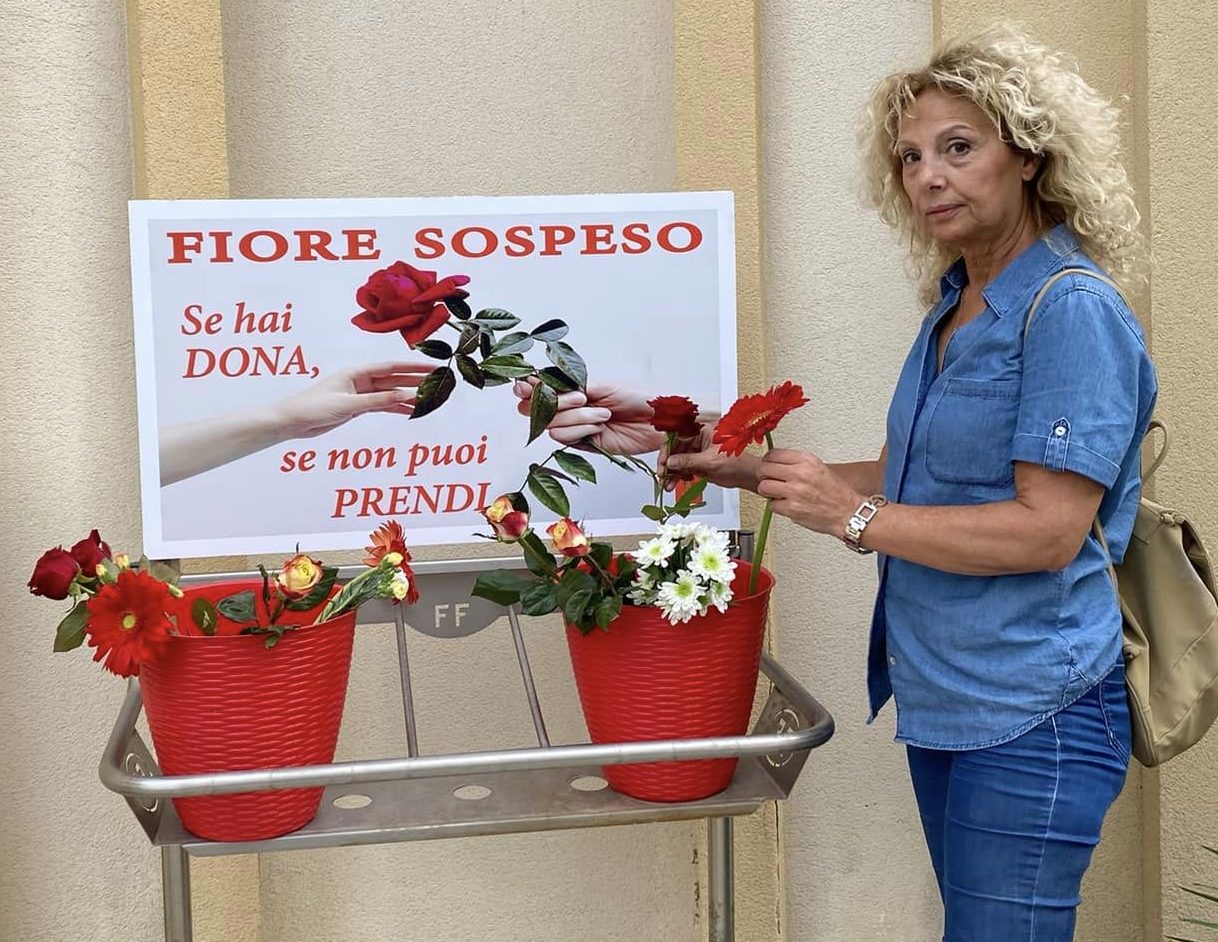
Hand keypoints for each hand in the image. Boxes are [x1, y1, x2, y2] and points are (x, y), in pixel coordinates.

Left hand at [275, 361, 432, 437]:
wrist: (291, 422)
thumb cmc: (313, 407)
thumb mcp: (348, 404)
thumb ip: (378, 401)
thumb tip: (405, 396)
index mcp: (356, 373)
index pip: (391, 367)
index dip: (413, 367)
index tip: (432, 367)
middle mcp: (359, 381)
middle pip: (393, 379)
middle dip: (415, 381)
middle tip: (439, 383)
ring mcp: (359, 394)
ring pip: (389, 394)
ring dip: (408, 397)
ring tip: (429, 400)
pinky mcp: (356, 407)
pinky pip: (381, 405)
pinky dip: (395, 408)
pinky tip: (410, 411)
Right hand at [513, 379, 665, 454]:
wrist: (658, 420)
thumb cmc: (636, 397)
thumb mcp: (602, 386)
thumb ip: (570, 386)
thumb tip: (541, 384)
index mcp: (574, 388)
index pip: (541, 388)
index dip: (528, 388)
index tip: (525, 387)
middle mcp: (570, 408)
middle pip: (539, 409)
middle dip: (556, 404)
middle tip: (580, 399)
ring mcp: (575, 427)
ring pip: (552, 426)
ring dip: (578, 419)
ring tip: (603, 415)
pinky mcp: (583, 444)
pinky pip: (566, 440)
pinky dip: (582, 432)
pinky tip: (600, 427)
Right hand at [662, 426, 762, 492]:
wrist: (746, 476)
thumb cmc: (736, 463)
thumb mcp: (710, 461)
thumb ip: (688, 461)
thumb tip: (670, 461)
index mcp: (703, 431)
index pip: (679, 436)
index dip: (668, 448)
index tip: (663, 461)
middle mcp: (698, 439)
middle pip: (675, 449)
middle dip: (668, 463)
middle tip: (662, 474)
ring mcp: (697, 451)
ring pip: (677, 460)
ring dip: (671, 473)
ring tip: (668, 484)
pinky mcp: (698, 462)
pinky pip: (683, 468)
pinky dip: (677, 476)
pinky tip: (674, 483)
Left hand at [756, 448, 862, 535]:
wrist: (848, 512)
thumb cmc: (835, 492)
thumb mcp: (818, 468)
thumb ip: (797, 463)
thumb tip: (774, 463)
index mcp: (807, 460)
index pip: (773, 454)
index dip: (768, 461)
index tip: (768, 466)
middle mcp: (800, 473)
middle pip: (764, 469)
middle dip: (764, 476)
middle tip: (770, 481)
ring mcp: (795, 491)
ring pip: (764, 487)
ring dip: (768, 492)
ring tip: (778, 494)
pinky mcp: (792, 508)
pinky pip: (772, 505)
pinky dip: (777, 507)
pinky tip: (788, 505)